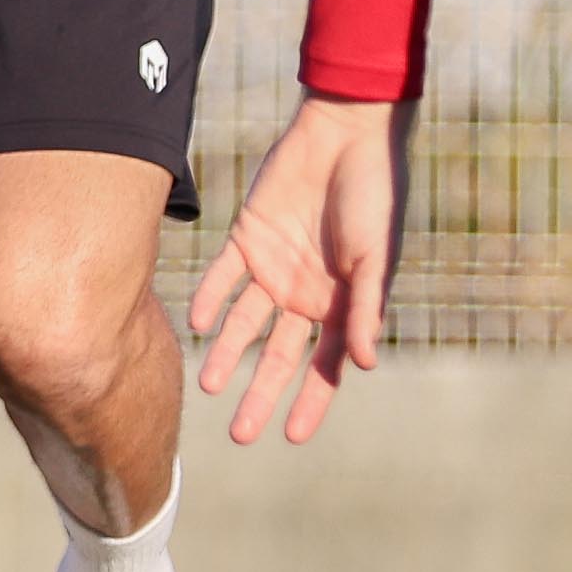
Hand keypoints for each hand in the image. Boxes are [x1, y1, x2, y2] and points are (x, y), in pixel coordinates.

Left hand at [184, 94, 410, 445]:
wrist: (346, 133)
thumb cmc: (373, 197)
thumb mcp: (374, 258)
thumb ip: (364, 311)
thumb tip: (364, 367)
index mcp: (340, 304)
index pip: (323, 366)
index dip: (311, 402)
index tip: (292, 437)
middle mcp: (304, 294)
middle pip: (277, 356)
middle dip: (260, 395)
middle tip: (239, 434)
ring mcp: (274, 267)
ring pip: (243, 323)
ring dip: (226, 353)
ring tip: (208, 384)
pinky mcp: (247, 236)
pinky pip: (223, 275)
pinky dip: (210, 298)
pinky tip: (197, 322)